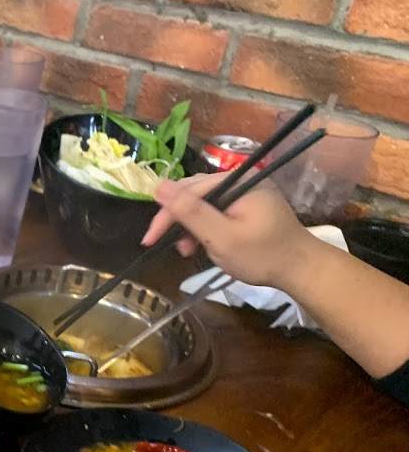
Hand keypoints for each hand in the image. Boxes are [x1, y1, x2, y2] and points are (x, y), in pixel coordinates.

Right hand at [141, 172, 318, 286]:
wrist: (302, 270)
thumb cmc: (262, 256)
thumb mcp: (221, 237)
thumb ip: (190, 211)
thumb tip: (158, 185)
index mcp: (238, 181)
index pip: (190, 190)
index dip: (166, 213)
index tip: (149, 240)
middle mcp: (242, 180)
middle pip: (196, 194)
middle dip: (178, 220)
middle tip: (167, 247)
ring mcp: (247, 193)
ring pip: (205, 204)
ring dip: (191, 226)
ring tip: (187, 251)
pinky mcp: (249, 207)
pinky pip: (218, 211)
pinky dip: (206, 228)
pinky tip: (203, 245)